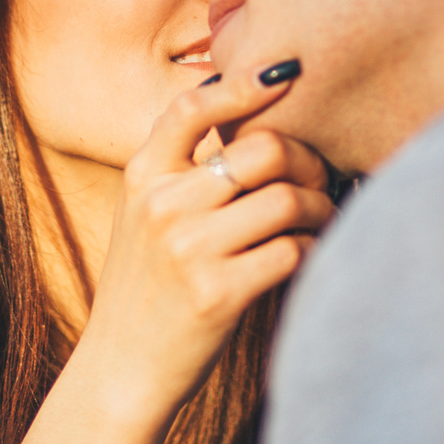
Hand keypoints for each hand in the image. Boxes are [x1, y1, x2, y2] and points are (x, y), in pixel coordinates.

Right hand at [79, 61, 333, 414]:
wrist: (122, 369)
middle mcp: (162, 205)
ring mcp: (188, 250)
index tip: (286, 74)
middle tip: (319, 178)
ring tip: (322, 220)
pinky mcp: (217, 294)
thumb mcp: (143, 216)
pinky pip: (293, 250)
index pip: (192, 107)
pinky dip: (314, 249)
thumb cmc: (147, 288)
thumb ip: (183, 170)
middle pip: (263, 148)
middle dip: (307, 159)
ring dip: (321, 208)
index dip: (244, 84)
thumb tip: (258, 119)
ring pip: (288, 200)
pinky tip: (311, 254)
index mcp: (142, 176)